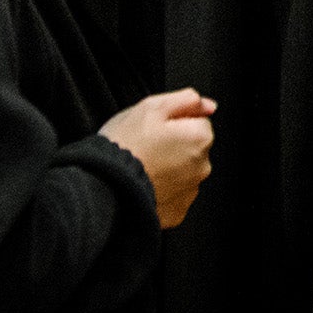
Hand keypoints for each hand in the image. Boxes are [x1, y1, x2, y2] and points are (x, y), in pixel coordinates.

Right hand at [100, 88, 216, 228]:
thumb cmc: (125, 145)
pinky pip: (173, 194)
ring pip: (183, 171)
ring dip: (169, 167)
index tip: (156, 127)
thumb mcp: (152, 107)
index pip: (198, 121)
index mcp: (199, 138)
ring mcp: (189, 192)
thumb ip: (186, 100)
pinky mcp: (176, 212)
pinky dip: (162, 189)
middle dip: (175, 144)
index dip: (175, 120)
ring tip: (142, 165)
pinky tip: (144, 183)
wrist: (103, 186)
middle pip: (193, 147)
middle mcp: (202, 167)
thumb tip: (209, 105)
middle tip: (146, 145)